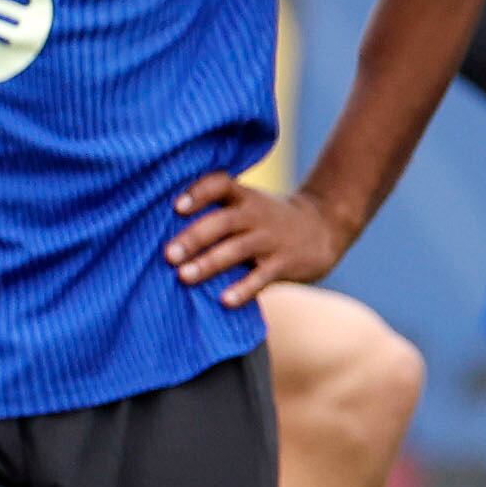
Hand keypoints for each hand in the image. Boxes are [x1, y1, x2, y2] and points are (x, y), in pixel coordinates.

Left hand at [169, 175, 353, 304]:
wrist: (324, 228)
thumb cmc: (269, 220)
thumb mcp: (249, 204)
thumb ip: (216, 211)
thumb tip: (160, 229)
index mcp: (244, 197)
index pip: (220, 185)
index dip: (199, 193)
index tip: (176, 207)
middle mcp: (256, 215)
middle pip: (223, 222)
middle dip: (194, 237)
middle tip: (168, 255)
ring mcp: (272, 240)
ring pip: (237, 250)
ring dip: (210, 263)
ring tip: (184, 276)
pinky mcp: (285, 264)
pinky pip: (262, 277)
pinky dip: (244, 289)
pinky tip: (225, 301)